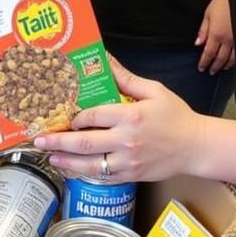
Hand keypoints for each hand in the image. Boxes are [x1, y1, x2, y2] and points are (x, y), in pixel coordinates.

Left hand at [33, 56, 206, 182]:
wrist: (196, 146)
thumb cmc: (176, 116)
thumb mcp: (154, 91)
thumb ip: (126, 78)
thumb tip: (105, 59)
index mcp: (131, 116)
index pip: (93, 116)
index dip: (75, 117)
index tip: (65, 116)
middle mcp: (126, 141)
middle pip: (84, 143)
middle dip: (58, 141)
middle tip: (39, 139)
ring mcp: (128, 161)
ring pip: (90, 165)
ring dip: (66, 161)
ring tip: (50, 156)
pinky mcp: (132, 176)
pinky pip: (103, 177)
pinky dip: (85, 174)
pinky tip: (72, 169)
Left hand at [195, 0, 234, 74]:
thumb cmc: (221, 2)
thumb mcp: (208, 14)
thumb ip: (203, 30)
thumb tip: (198, 44)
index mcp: (216, 34)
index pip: (208, 53)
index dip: (204, 62)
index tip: (201, 68)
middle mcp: (227, 39)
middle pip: (220, 58)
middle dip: (214, 66)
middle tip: (210, 72)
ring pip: (232, 58)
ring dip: (225, 65)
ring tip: (221, 68)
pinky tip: (234, 61)